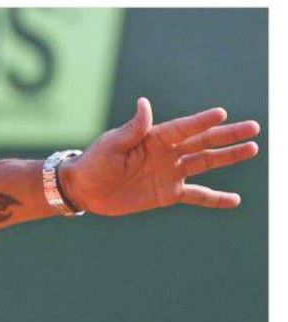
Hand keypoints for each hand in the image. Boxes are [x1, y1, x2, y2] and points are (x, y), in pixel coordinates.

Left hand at [60, 97, 259, 214]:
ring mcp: (170, 172)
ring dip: (228, 157)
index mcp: (155, 137)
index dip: (201, 121)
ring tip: (252, 149)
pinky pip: (196, 195)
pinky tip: (234, 200)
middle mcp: (168, 152)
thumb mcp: (111, 144)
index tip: (221, 114)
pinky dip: (214, 199)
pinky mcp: (168, 194)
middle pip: (203, 142)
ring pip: (205, 163)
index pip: (184, 127)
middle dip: (228, 135)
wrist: (85, 190)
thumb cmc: (95, 162)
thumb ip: (133, 128)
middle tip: (253, 128)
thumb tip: (144, 103)